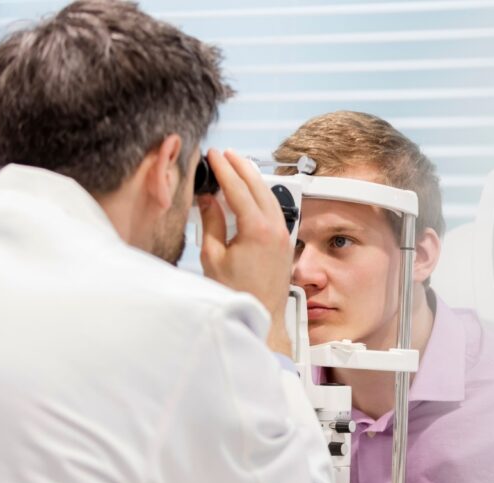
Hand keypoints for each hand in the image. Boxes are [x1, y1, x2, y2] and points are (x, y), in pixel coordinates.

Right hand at [199, 149, 291, 353]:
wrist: (262, 316)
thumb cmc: (237, 293)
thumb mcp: (213, 256)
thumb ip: (211, 223)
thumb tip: (208, 199)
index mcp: (257, 229)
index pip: (237, 188)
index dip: (223, 168)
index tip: (213, 155)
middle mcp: (275, 228)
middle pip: (258, 186)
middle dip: (241, 166)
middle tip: (225, 153)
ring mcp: (283, 235)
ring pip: (269, 196)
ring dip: (252, 179)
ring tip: (237, 166)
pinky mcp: (284, 243)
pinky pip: (273, 210)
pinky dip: (261, 195)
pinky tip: (250, 193)